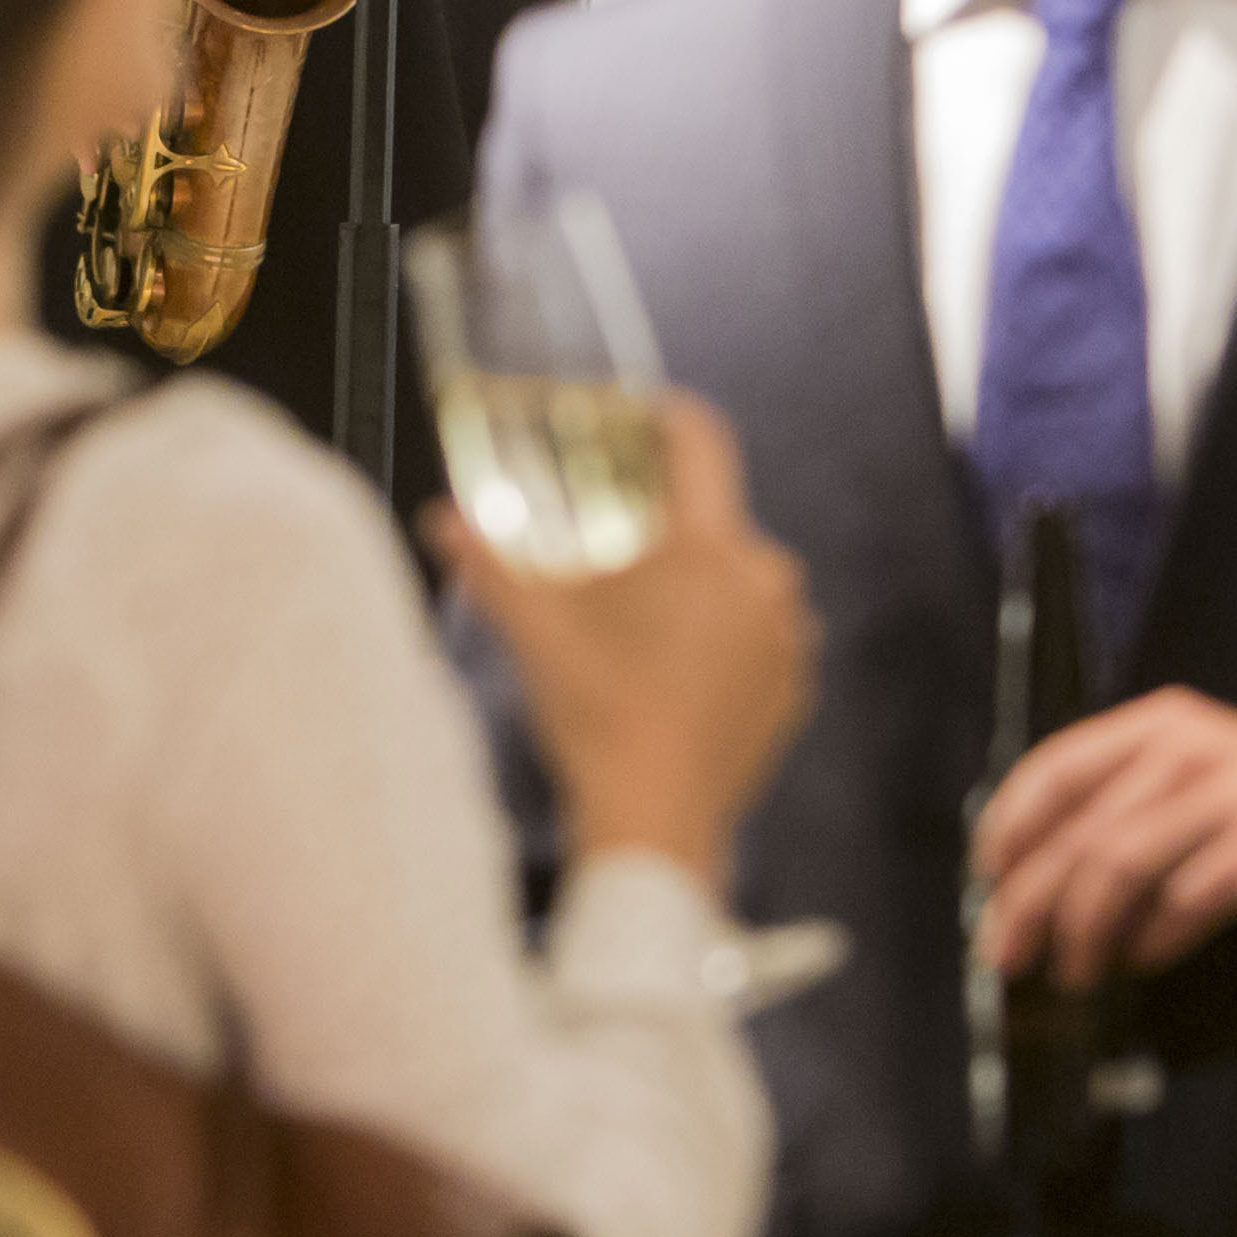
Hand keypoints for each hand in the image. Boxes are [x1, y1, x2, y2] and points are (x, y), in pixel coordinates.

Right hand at [433, 395, 812, 889]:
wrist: (654, 819)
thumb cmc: (598, 717)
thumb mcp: (533, 631)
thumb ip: (488, 563)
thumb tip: (442, 522)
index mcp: (706, 548)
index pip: (702, 443)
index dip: (668, 417)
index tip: (642, 416)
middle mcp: (762, 580)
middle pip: (713, 520)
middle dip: (665, 531)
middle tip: (613, 561)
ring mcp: (787, 636)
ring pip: (739, 580)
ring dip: (697, 589)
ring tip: (640, 629)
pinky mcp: (794, 685)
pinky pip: (758, 635)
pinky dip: (722, 639)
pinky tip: (672, 671)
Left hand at [968, 687, 1236, 990]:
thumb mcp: (1191, 776)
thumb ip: (1120, 804)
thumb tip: (1028, 877)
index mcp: (1157, 724)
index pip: (1054, 768)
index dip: (1008, 827)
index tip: (987, 879)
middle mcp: (1187, 748)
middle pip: (1080, 831)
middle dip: (1029, 901)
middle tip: (1005, 954)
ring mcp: (1229, 794)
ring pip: (1119, 868)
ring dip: (1083, 931)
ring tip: (1072, 972)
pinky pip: (1182, 901)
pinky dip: (1151, 940)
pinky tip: (1140, 960)